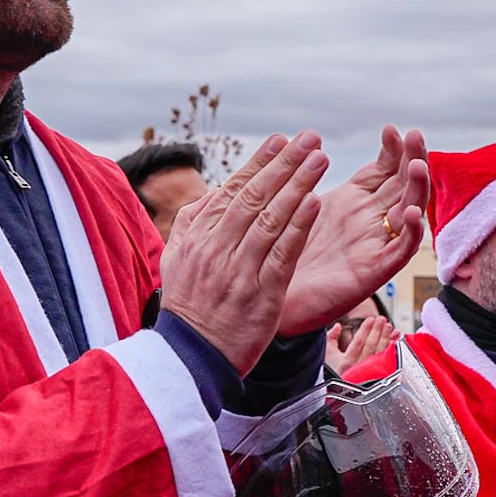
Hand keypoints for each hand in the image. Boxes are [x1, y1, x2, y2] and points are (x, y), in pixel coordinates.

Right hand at [160, 132, 325, 372]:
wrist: (190, 358)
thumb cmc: (189, 308)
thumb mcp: (176, 260)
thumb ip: (192, 223)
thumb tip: (214, 193)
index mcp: (200, 237)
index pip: (234, 190)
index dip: (260, 162)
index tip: (281, 141)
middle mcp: (218, 248)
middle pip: (255, 196)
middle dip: (284, 163)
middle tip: (309, 138)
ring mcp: (239, 269)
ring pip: (271, 218)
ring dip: (297, 185)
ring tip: (319, 159)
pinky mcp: (260, 293)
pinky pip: (282, 253)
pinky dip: (298, 226)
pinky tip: (315, 203)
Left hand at [277, 126, 428, 336]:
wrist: (271, 296)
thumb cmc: (282, 249)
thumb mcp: (298, 203)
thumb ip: (307, 176)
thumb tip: (307, 141)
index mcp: (354, 201)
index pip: (384, 169)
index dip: (392, 150)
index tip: (391, 129)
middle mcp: (370, 220)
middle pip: (403, 185)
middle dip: (413, 159)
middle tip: (415, 136)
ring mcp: (375, 244)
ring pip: (408, 213)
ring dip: (417, 189)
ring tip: (418, 166)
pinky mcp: (373, 272)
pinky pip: (399, 252)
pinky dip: (408, 232)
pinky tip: (408, 213)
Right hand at [327, 314, 396, 375]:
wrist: (339, 393)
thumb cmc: (332, 372)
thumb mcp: (327, 355)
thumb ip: (331, 338)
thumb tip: (338, 325)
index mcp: (345, 363)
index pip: (358, 342)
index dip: (365, 329)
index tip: (370, 319)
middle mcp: (358, 369)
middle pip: (370, 346)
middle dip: (377, 330)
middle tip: (382, 319)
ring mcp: (369, 373)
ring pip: (380, 353)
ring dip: (386, 338)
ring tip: (389, 326)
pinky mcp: (377, 376)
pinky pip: (386, 361)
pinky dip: (391, 350)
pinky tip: (395, 341)